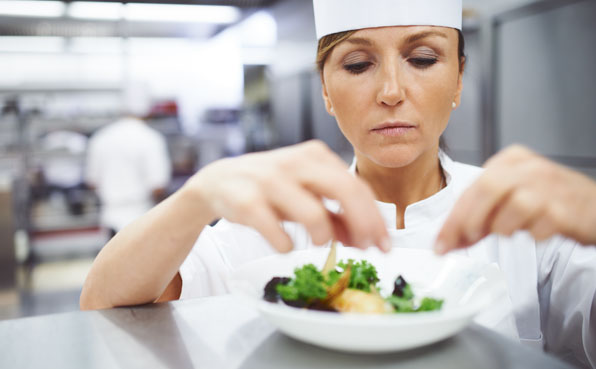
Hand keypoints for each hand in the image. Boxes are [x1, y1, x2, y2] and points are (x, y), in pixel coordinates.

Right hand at [185, 140, 389, 252]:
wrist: (219, 182)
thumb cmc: (269, 188)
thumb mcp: (305, 195)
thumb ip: (334, 215)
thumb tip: (365, 240)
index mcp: (314, 156)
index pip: (356, 186)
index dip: (375, 218)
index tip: (385, 244)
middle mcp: (296, 163)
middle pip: (344, 190)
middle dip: (364, 224)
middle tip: (369, 250)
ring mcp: (270, 180)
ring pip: (312, 212)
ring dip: (323, 235)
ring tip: (318, 243)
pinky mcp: (247, 201)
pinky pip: (276, 230)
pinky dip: (286, 245)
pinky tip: (286, 246)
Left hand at [435, 145, 595, 253]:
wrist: (594, 208)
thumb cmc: (549, 203)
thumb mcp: (510, 202)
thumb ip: (479, 219)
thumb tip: (447, 242)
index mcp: (510, 160)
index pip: (471, 188)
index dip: (452, 219)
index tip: (439, 244)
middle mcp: (529, 167)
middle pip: (487, 189)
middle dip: (469, 220)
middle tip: (466, 240)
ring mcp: (549, 186)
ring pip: (512, 207)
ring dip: (503, 228)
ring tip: (510, 231)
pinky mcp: (566, 208)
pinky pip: (537, 228)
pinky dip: (531, 235)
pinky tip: (537, 231)